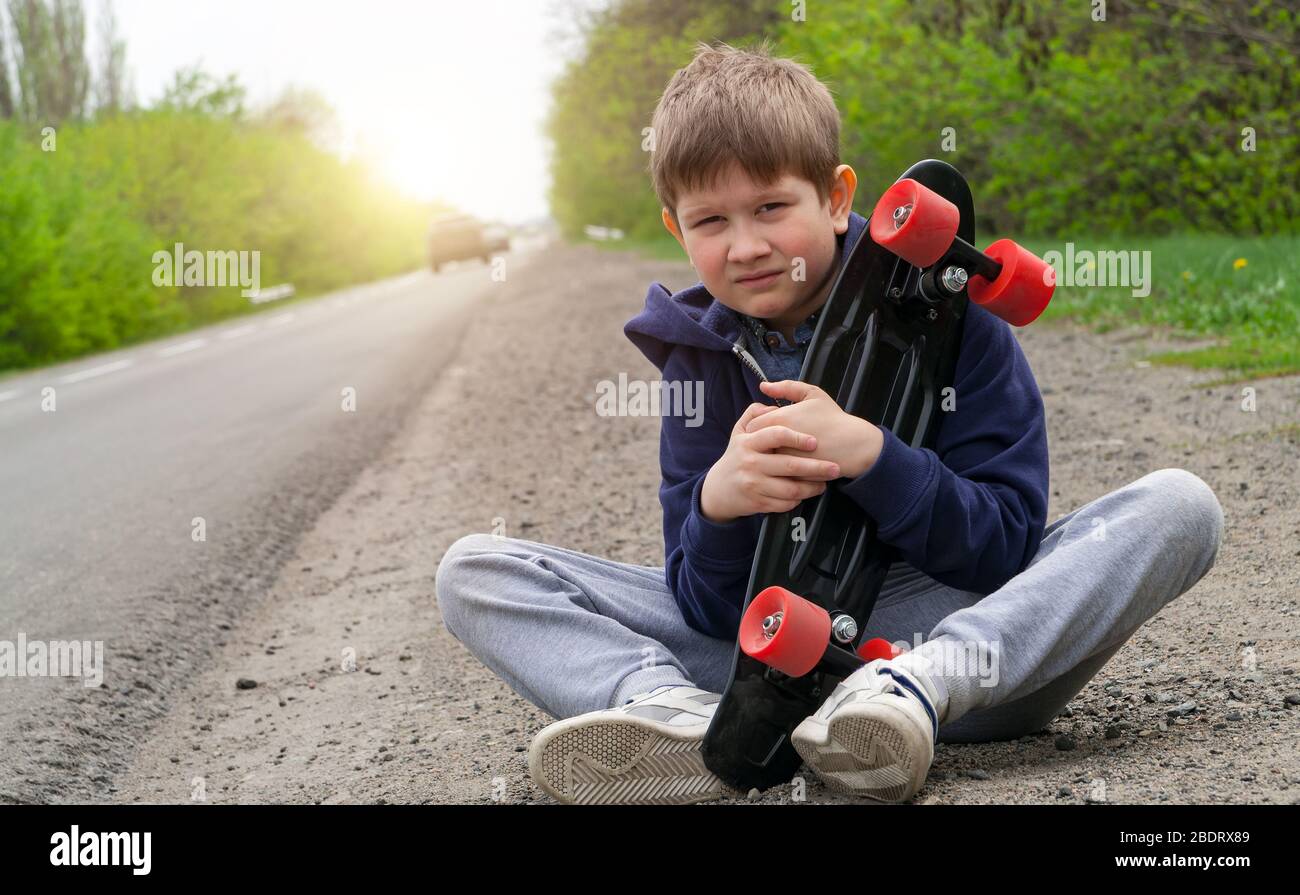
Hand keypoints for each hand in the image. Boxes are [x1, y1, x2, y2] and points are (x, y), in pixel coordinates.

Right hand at [700, 400, 843, 522]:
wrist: (718, 489)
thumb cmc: (736, 456)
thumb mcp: (739, 431)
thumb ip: (754, 413)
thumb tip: (773, 404)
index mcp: (748, 442)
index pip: (776, 435)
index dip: (798, 437)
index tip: (815, 442)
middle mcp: (750, 463)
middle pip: (790, 466)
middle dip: (817, 467)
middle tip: (835, 467)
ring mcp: (754, 485)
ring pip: (791, 489)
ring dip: (813, 487)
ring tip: (824, 483)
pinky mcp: (757, 503)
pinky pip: (785, 503)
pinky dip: (799, 499)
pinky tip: (806, 493)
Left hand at [745, 380, 882, 478]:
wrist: (853, 444)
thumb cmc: (832, 417)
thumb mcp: (812, 394)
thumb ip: (786, 387)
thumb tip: (763, 386)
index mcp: (779, 419)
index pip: (751, 426)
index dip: (759, 426)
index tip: (772, 426)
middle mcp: (777, 441)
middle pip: (754, 445)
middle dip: (762, 442)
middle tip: (777, 440)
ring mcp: (784, 461)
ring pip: (764, 461)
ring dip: (769, 457)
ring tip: (784, 451)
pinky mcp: (792, 476)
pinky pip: (776, 474)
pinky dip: (779, 470)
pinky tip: (792, 463)